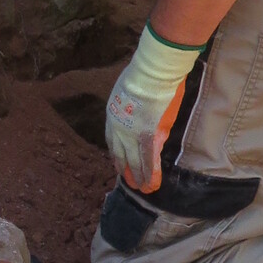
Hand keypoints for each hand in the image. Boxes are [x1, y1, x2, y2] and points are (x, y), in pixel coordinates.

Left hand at [106, 75, 185, 193]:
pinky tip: (151, 183)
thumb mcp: (128, 90)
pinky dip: (149, 172)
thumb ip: (130, 103)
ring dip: (137, 175)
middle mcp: (117, 128)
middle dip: (123, 167)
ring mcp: (130, 134)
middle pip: (119, 153)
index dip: (116, 151)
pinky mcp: (146, 137)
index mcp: (112, 115)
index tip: (118, 160)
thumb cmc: (141, 76)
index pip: (111, 139)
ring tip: (141, 187)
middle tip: (127, 179)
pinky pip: (147, 159)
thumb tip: (139, 109)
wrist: (149, 75)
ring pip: (133, 160)